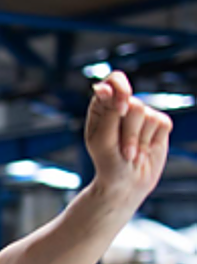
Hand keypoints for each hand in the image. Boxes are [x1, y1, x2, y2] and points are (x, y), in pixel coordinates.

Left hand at [86, 71, 171, 201]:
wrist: (127, 183)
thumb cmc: (108, 162)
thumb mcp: (102, 140)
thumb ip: (108, 113)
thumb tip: (107, 88)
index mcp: (102, 106)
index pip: (114, 80)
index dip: (121, 89)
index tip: (122, 107)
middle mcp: (122, 107)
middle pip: (134, 103)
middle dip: (129, 131)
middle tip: (122, 150)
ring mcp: (142, 115)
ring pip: (147, 114)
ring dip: (138, 139)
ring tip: (130, 153)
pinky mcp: (159, 125)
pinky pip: (162, 122)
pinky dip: (152, 140)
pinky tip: (144, 150)